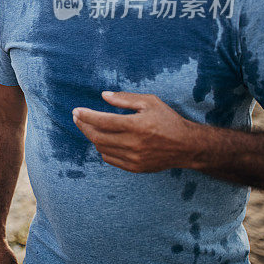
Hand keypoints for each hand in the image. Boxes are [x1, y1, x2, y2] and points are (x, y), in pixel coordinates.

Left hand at [73, 91, 200, 172]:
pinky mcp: (135, 168)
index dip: (86, 116)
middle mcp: (134, 144)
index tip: (76, 111)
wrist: (187, 146)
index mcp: (137, 125)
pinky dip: (102, 148)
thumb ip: (125, 98)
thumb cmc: (167, 120)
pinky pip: (110, 159)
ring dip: (92, 136)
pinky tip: (103, 139)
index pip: (103, 121)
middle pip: (97, 136)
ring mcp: (134, 158)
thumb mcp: (150, 102)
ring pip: (101, 148)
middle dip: (83, 126)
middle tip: (77, 117)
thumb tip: (103, 96)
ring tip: (90, 126)